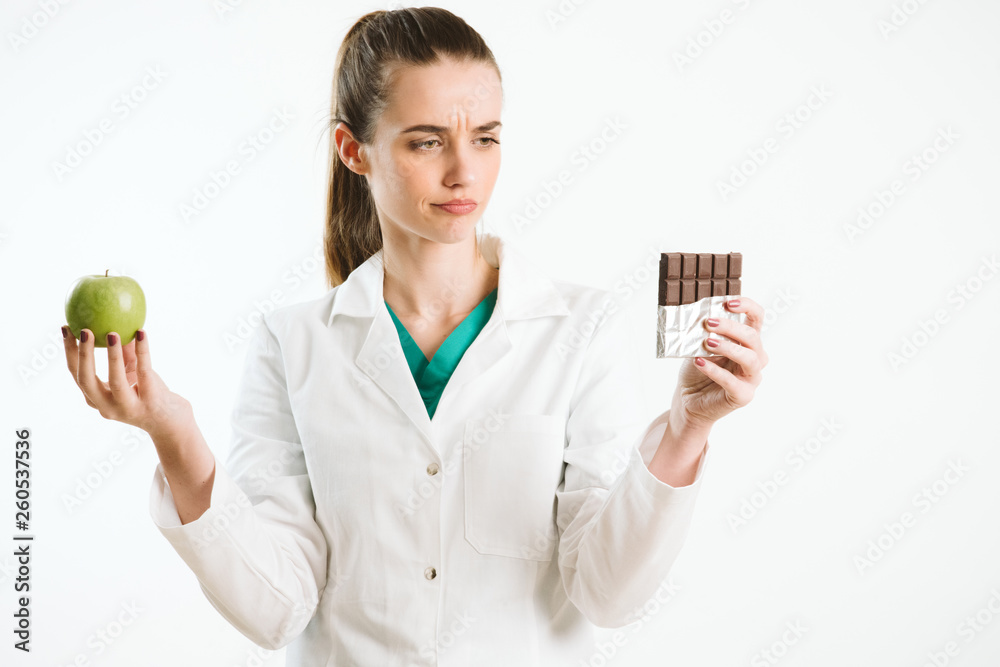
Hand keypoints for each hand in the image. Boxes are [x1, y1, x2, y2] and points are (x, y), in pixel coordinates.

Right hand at [62, 327, 192, 438]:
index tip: (66, 328)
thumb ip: (124, 352)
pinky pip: (144, 372)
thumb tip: (114, 321)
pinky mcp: (150, 402)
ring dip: (112, 355)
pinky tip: (142, 333)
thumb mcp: (132, 373)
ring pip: (116, 381)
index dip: (69, 352)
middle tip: (83, 330)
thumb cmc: (149, 394)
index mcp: (97, 399)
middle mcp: (107, 406)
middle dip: (82, 355)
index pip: (77, 374)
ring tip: (112, 332)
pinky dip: (143, 351)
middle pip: (86, 381)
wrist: (172, 422)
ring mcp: (128, 407)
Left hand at [671, 297, 767, 431]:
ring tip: (707, 342)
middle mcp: (755, 358)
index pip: (757, 318)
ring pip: (749, 358)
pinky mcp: (743, 395)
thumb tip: (700, 319)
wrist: (689, 399)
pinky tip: (699, 362)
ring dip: (728, 347)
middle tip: (708, 322)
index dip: (747, 307)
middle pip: (752, 337)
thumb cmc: (698, 370)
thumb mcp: (700, 347)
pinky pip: (732, 381)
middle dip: (730, 327)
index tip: (728, 302)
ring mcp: (751, 378)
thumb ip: (705, 334)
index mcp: (747, 342)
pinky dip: (714, 370)